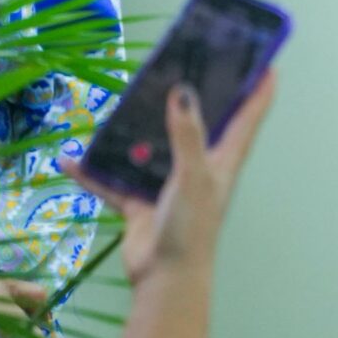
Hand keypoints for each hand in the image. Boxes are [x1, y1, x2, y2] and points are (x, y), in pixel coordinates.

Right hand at [64, 72, 275, 285]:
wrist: (165, 278)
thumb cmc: (192, 227)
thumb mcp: (194, 175)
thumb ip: (187, 134)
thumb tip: (182, 92)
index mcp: (224, 159)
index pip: (249, 115)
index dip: (259, 87)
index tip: (265, 59)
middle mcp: (199, 166)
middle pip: (198, 125)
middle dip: (191, 99)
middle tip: (179, 66)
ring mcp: (168, 184)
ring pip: (151, 149)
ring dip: (134, 133)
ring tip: (119, 104)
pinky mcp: (141, 203)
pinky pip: (114, 182)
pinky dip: (93, 172)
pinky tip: (72, 160)